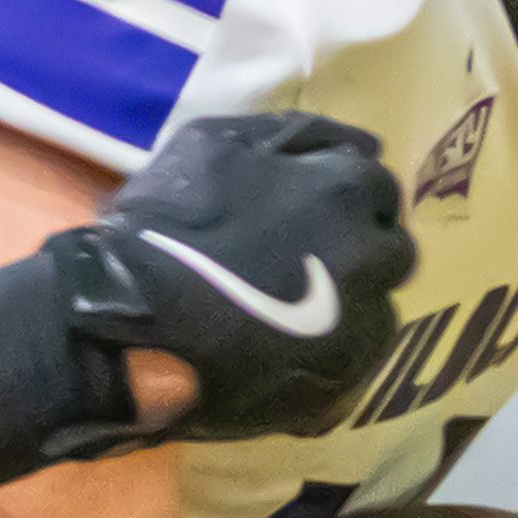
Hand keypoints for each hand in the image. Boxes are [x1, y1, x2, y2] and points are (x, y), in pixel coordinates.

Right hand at [43, 113, 416, 452]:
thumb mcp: (217, 141)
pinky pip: (359, 360)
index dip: (342, 198)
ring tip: (293, 309)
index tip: (308, 212)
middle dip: (358, 247)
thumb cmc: (167, 223)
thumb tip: (362, 142)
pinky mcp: (341, 383)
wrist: (127, 322)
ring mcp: (361, 326)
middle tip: (304, 259)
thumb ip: (297, 134)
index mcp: (346, 191)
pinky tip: (289, 348)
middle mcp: (372, 256)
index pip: (376, 187)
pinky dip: (334, 350)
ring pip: (380, 306)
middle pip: (390, 247)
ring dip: (351, 301)